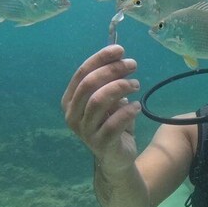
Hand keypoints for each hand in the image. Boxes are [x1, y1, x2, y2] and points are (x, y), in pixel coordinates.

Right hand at [61, 45, 140, 172]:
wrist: (116, 157)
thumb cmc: (111, 122)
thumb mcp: (110, 99)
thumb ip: (110, 80)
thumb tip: (119, 56)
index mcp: (70, 100)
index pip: (82, 73)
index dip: (100, 58)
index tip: (120, 49)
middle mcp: (72, 115)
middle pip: (89, 84)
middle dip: (112, 70)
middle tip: (132, 65)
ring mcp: (84, 131)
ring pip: (99, 101)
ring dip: (120, 87)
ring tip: (136, 84)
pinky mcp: (100, 144)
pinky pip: (114, 122)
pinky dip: (128, 110)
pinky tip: (137, 106)